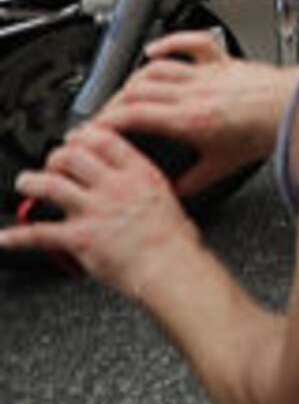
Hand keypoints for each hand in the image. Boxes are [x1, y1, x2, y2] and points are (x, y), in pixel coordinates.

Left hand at [1, 124, 199, 293]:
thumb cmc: (176, 241)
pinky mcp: (79, 237)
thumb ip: (142, 186)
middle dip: (55, 157)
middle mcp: (114, 187)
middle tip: (51, 163)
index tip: (74, 138)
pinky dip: (16, 236)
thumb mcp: (167, 197)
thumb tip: (130, 185)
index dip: (82, 135)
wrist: (171, 268)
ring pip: (50, 185)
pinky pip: (38, 233)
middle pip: (72, 156)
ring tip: (25, 183)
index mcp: (139, 174)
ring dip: (31, 182)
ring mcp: (94, 211)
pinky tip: (5, 237)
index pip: (104, 139)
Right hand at [94, 30, 290, 187]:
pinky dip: (171, 42)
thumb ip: (191, 183)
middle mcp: (195, 92)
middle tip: (100, 117)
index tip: (92, 131)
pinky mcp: (224, 61)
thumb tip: (168, 195)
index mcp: (190, 119)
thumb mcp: (223, 167)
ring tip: (120, 94)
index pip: (133, 115)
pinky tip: (155, 50)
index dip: (106, 123)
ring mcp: (208, 74)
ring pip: (157, 69)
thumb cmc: (267, 135)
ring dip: (133, 79)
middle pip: (136, 90)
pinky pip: (193, 43)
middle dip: (111, 104)